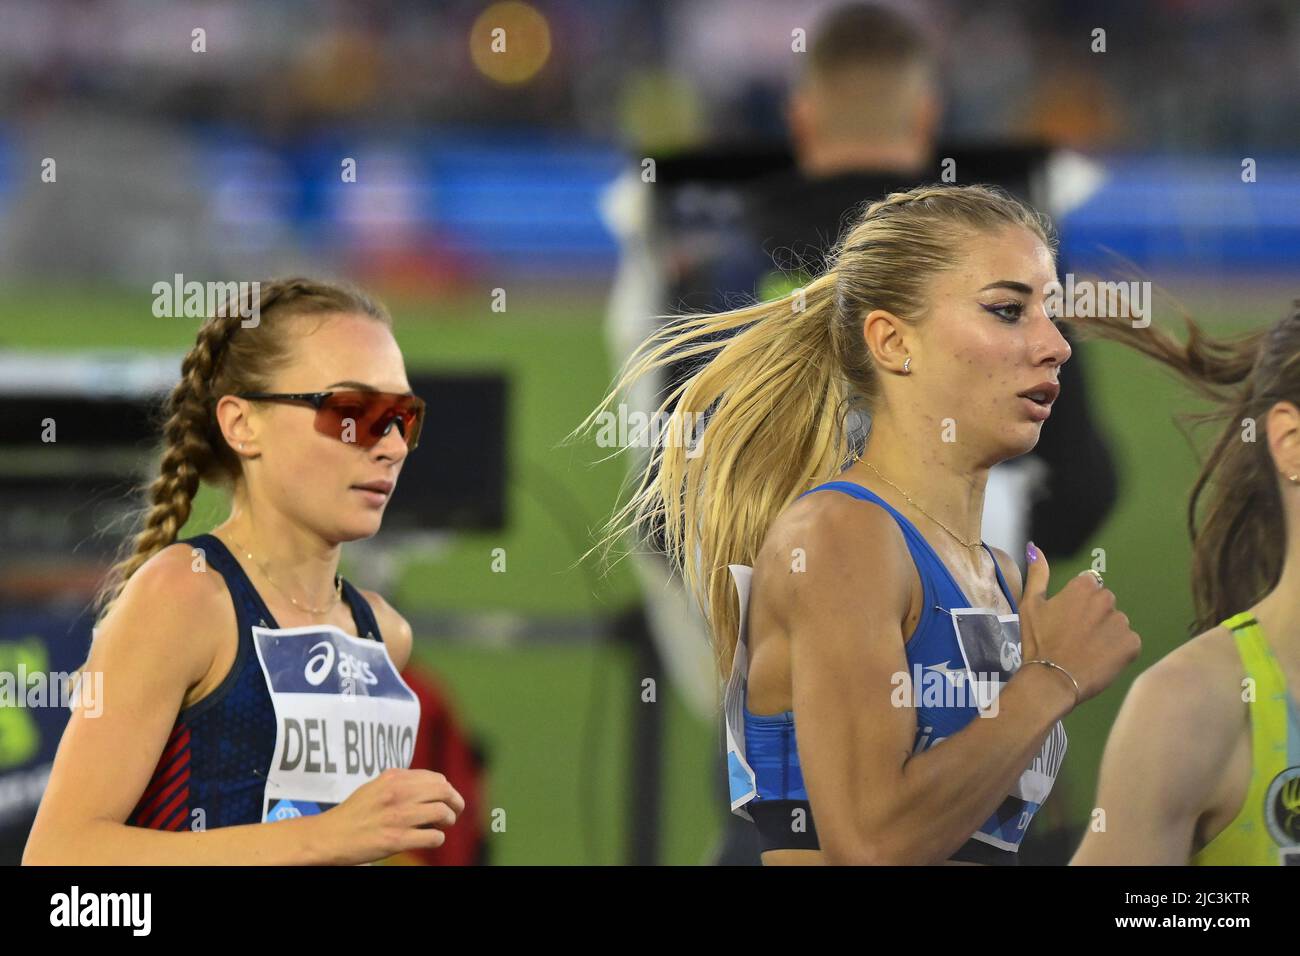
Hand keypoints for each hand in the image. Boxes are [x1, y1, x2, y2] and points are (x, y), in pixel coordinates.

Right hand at [317, 768, 464, 865]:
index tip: (446, 799)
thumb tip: (432, 785)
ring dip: (448, 821)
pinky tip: (429, 839)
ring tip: (442, 826)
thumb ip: (401, 783)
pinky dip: (437, 838)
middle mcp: (398, 794)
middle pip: (445, 792)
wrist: (329, 836)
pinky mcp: (396, 840)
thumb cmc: (354, 813)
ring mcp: (398, 817)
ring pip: (443, 813)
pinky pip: (433, 837)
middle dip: (456, 803)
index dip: (447, 790)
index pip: (437, 778)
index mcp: (394, 778)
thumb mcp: (376, 786)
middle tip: (455, 813)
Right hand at [1018, 543, 1140, 706]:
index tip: (1066, 620)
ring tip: (1085, 651)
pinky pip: (1128, 643)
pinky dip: (1117, 651)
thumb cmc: (1038, 642)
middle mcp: (1107, 600)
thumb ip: (1038, 573)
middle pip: (1105, 603)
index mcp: (1084, 587)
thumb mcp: (1030, 605)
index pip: (1089, 586)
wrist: (1052, 680)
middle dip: (1094, 616)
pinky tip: (1098, 659)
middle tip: (1074, 637)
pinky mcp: (1132, 644)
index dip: (1076, 604)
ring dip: (1106, 634)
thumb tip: (1034, 547)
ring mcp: (1121, 622)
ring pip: (1116, 624)